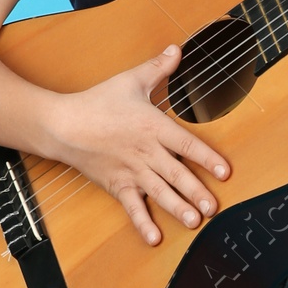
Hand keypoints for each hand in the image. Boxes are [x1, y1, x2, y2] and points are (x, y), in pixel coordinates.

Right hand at [42, 44, 229, 246]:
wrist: (62, 125)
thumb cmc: (97, 102)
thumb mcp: (130, 80)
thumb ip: (158, 68)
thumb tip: (178, 49)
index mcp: (153, 127)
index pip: (186, 144)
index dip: (207, 158)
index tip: (225, 171)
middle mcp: (145, 152)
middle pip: (175, 174)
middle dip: (196, 192)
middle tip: (214, 208)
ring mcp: (131, 171)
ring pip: (159, 192)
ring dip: (178, 208)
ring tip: (195, 222)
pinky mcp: (117, 184)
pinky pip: (132, 207)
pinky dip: (143, 223)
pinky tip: (155, 238)